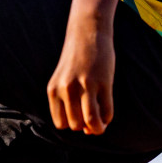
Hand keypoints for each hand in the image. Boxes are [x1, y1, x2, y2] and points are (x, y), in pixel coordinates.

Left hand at [47, 20, 115, 134]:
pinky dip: (108, 117)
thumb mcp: (64, 79)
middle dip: (85, 127)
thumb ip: (70, 102)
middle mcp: (67, 89)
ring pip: (90, 121)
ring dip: (98, 128)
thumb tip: (87, 130)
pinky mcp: (103, 81)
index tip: (79, 118)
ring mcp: (85, 85)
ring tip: (101, 126)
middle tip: (92, 119)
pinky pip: (106, 110)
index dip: (72, 125)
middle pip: (75, 125)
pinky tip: (107, 112)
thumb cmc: (76, 60)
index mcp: (53, 90)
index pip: (61, 124)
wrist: (87, 31)